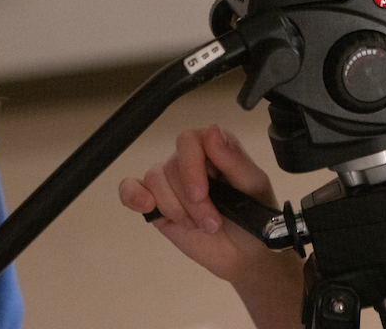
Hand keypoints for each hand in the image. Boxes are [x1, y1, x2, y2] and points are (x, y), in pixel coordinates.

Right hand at [119, 125, 304, 328]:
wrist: (247, 255)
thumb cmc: (255, 218)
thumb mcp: (253, 188)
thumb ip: (233, 159)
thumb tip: (211, 130)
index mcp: (214, 148)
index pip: (188, 140)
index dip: (190, 167)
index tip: (201, 195)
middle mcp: (190, 161)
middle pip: (171, 167)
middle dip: (190, 202)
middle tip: (212, 224)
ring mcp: (170, 183)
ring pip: (154, 181)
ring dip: (175, 209)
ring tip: (197, 226)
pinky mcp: (156, 205)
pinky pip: (130, 189)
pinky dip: (132, 195)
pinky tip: (146, 205)